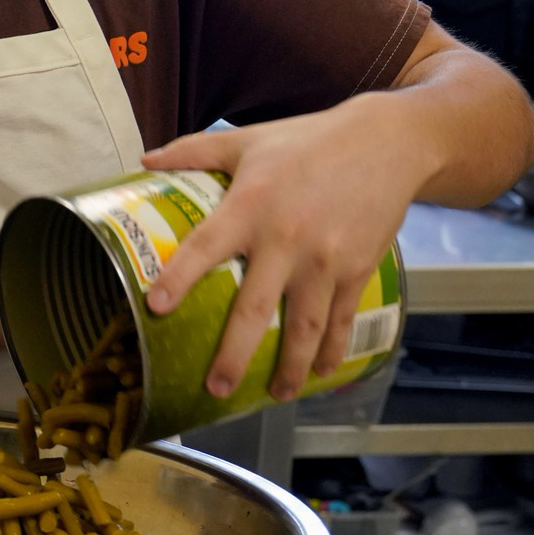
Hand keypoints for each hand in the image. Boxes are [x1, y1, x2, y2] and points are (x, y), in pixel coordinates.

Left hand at [140, 97, 426, 401]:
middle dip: (235, 354)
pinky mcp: (357, 270)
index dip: (179, 277)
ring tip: (276, 395)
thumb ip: (193, 151)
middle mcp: (286, 239)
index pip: (206, 247)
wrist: (389, 143)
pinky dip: (332, 350)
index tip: (155, 307)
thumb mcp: (248, 139)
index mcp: (250, 205)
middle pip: (256, 308)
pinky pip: (342, 319)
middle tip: (215, 388)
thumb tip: (144, 160)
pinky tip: (321, 373)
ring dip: (291, 367)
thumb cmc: (309, 140)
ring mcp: (325, 260)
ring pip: (305, 326)